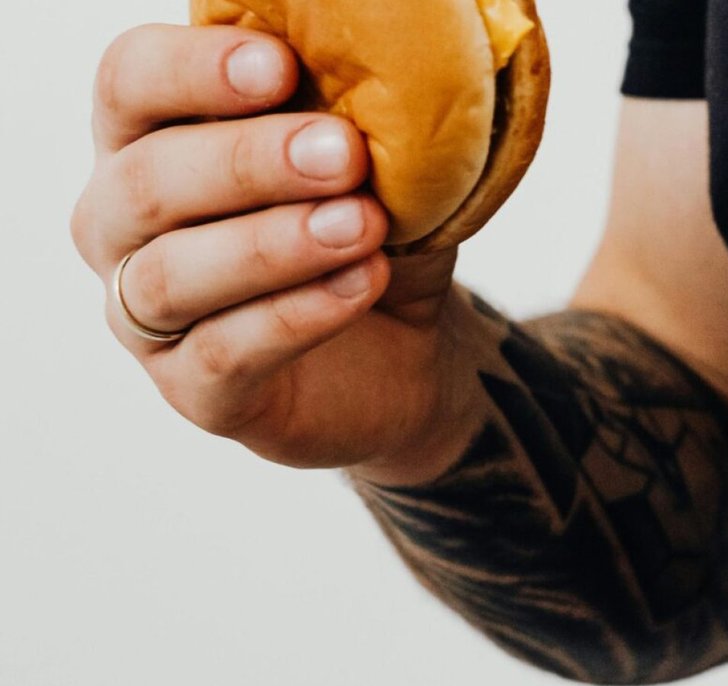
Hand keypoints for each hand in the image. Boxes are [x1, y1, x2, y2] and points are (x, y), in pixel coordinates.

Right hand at [71, 24, 489, 482]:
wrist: (409, 350)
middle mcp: (123, 225)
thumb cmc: (367, 229)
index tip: (281, 66)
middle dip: (249, 163)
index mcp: (150, 139)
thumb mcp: (373, 160)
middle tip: (346, 153)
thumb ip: (354, 111)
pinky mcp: (194, 392)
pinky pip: (222, 353)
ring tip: (363, 224)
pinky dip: (296, 316)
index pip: (128, 82)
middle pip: (147, 181)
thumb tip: (392, 55)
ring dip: (274, 245)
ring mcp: (146, 316)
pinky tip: (361, 284)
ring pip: (173, 276)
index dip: (193, 70)